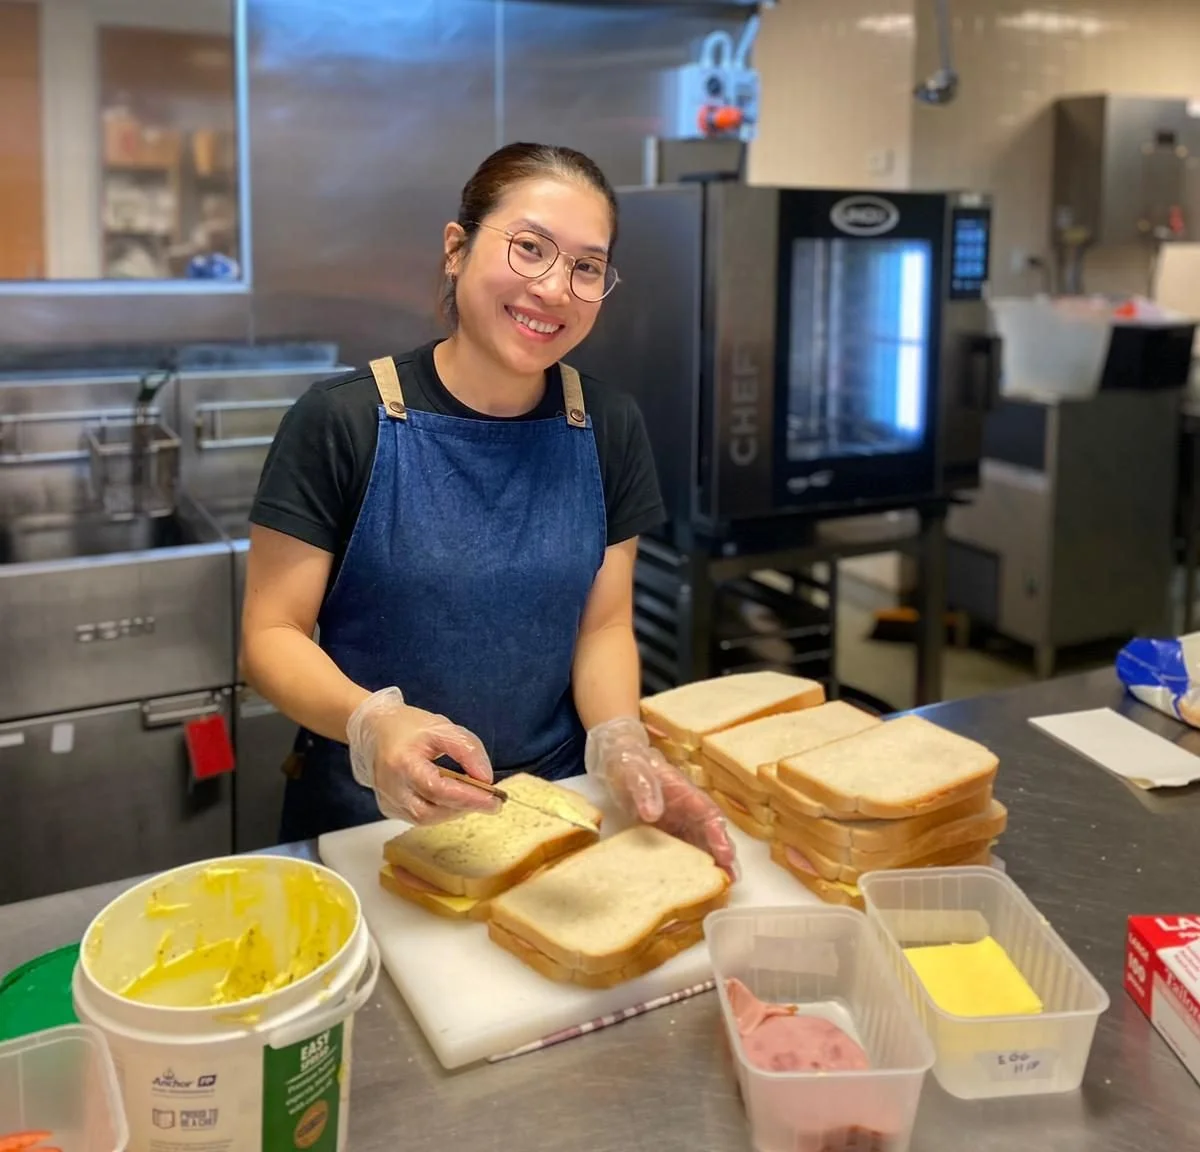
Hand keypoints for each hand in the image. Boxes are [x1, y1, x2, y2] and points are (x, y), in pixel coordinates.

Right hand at [347, 687, 499, 823]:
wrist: (375, 729)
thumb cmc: (409, 727)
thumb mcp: (443, 728)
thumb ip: (467, 750)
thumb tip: (486, 779)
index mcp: (402, 762)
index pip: (437, 789)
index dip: (467, 797)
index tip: (494, 800)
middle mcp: (390, 786)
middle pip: (430, 811)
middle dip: (464, 807)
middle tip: (490, 801)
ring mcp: (387, 800)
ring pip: (425, 819)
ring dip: (453, 811)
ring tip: (472, 797)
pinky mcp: (388, 807)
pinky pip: (418, 817)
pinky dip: (440, 811)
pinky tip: (451, 799)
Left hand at [585, 716, 738, 879]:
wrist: (619, 762)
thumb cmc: (630, 762)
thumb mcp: (634, 770)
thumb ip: (645, 789)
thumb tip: (653, 813)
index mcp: (686, 793)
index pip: (708, 814)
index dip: (718, 835)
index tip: (725, 854)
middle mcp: (688, 810)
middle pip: (712, 834)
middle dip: (724, 855)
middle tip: (732, 879)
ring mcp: (679, 822)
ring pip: (701, 845)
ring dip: (712, 864)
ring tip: (721, 888)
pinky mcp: (667, 832)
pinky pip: (682, 850)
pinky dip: (690, 866)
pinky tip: (691, 884)